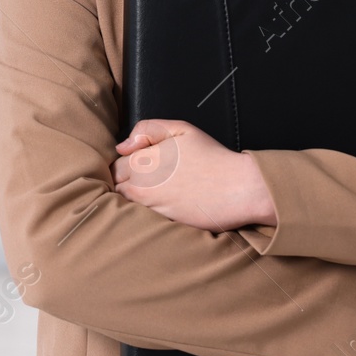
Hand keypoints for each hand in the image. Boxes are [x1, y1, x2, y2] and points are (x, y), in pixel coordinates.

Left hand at [112, 119, 277, 231]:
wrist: (240, 188)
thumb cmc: (212, 157)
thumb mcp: (181, 130)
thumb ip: (147, 130)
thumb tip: (123, 146)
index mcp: (142, 162)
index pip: (115, 168)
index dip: (127, 166)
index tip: (143, 166)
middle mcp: (141, 188)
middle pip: (118, 188)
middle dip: (127, 184)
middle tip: (151, 180)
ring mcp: (151, 209)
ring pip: (129, 206)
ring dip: (137, 200)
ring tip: (161, 192)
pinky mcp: (163, 225)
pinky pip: (145, 220)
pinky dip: (149, 214)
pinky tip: (168, 206)